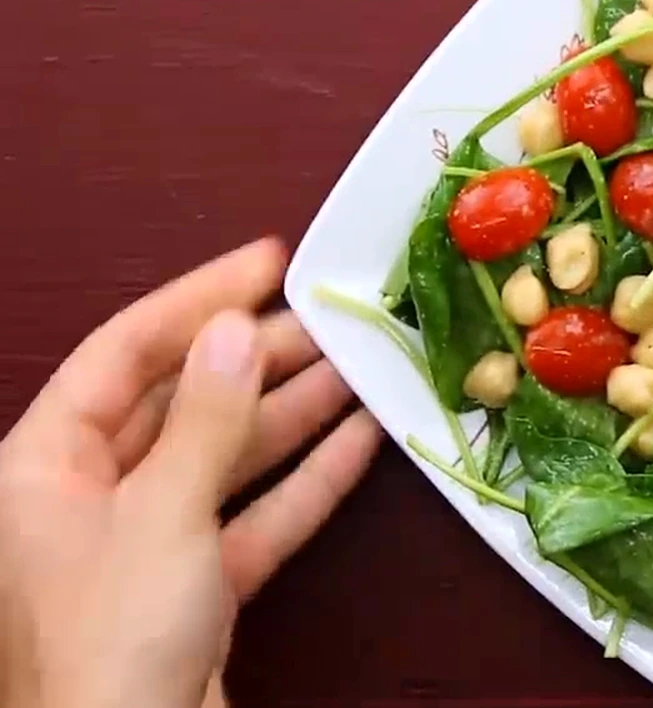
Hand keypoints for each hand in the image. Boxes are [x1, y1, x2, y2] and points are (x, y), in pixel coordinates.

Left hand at [0, 239, 381, 707]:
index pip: (122, 353)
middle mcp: (88, 496)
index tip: (269, 262)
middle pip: (181, 403)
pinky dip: (306, 482)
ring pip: (225, 458)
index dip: (196, 301)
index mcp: (43, 464)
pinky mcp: (194, 591)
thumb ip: (207, 419)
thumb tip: (237, 330)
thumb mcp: (161, 512)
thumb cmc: (113, 638)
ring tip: (362, 366)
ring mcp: (145, 545)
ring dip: (294, 414)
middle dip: (258, 359)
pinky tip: (362, 441)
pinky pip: (253, 517)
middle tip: (332, 316)